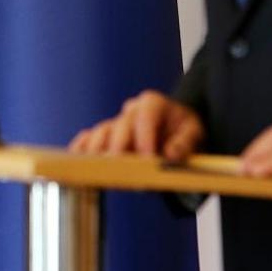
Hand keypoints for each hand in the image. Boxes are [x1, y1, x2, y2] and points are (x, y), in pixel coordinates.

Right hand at [69, 90, 203, 162]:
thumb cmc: (184, 129)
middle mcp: (131, 110)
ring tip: (97, 166)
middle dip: (119, 146)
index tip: (147, 157)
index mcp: (153, 103)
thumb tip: (170, 154)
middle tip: (117, 166)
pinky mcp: (106, 135)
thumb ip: (184, 143)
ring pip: (102, 131)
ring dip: (99, 149)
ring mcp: (116, 122)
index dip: (145, 136)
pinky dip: (82, 147)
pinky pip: (89, 138)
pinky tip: (77, 159)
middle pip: (120, 125)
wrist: (175, 128)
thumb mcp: (194, 132)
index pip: (146, 116)